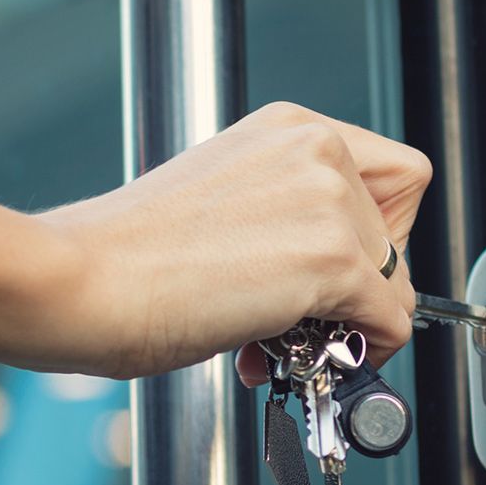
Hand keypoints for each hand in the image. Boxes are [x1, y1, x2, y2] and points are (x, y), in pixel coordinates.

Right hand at [37, 102, 431, 380]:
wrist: (85, 282)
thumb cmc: (127, 255)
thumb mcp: (224, 204)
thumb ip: (286, 218)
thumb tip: (329, 274)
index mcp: (288, 129)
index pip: (391, 175)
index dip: (376, 232)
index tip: (343, 269)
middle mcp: (315, 149)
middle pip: (400, 231)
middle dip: (360, 286)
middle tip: (307, 318)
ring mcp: (328, 201)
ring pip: (396, 282)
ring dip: (349, 324)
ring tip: (280, 342)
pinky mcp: (332, 259)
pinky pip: (391, 321)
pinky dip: (360, 352)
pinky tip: (293, 355)